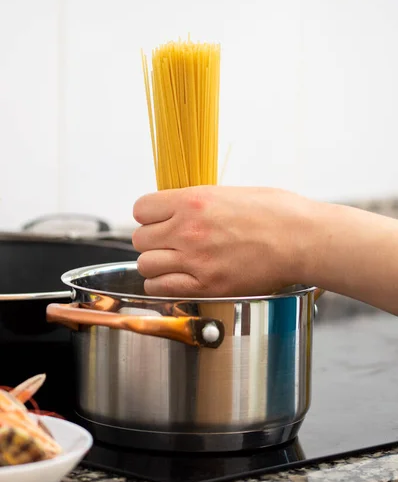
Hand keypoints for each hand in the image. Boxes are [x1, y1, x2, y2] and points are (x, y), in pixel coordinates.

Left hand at [132, 185, 315, 296]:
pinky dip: (162, 285)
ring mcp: (196, 260)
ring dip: (156, 264)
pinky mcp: (207, 285)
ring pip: (146, 265)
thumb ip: (198, 202)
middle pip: (140, 239)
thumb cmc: (277, 212)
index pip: (141, 209)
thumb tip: (180, 209)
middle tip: (168, 243)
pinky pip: (161, 288)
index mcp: (193, 201)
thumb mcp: (230, 193)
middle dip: (152, 241)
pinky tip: (176, 280)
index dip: (148, 216)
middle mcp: (188, 229)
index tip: (158, 220)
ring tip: (173, 263)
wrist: (302, 238)